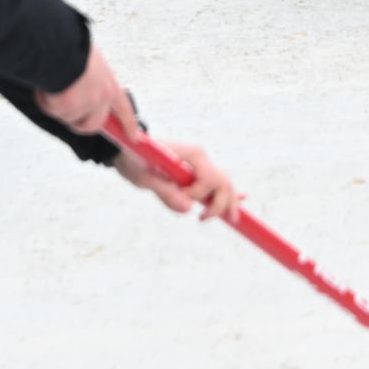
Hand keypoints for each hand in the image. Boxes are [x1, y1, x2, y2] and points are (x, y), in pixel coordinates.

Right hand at [37, 44, 139, 138]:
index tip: (133, 136)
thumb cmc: (74, 48)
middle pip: (92, 125)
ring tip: (54, 83)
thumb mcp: (92, 62)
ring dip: (57, 105)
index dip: (129, 123)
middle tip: (65, 109)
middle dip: (77, 122)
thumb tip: (82, 87)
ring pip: (67, 117)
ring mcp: (85, 105)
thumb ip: (93, 80)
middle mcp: (101, 98)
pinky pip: (52, 109)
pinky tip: (46, 83)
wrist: (60, 47)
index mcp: (110, 84)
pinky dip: (45, 99)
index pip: (124, 109)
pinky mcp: (68, 108)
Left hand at [116, 142, 239, 221]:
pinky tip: (241, 200)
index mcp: (192, 154)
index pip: (208, 180)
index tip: (176, 198)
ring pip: (224, 184)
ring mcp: (200, 164)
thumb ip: (166, 193)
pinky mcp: (195, 171)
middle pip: (223, 182)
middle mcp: (200, 157)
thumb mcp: (144, 178)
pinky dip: (226, 193)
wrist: (127, 149)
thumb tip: (189, 210)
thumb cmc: (134, 160)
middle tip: (204, 219)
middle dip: (222, 203)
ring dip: (227, 202)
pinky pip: (215, 183)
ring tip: (232, 219)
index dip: (195, 195)